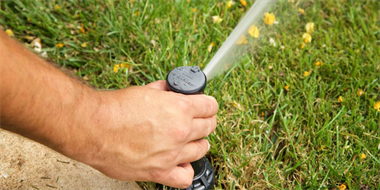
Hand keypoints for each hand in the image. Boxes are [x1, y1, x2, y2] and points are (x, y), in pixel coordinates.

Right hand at [75, 80, 217, 187]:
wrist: (93, 128)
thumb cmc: (115, 109)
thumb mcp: (146, 90)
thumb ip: (165, 92)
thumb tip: (171, 91)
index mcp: (179, 108)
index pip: (210, 106)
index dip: (209, 104)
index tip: (206, 106)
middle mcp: (180, 131)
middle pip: (209, 127)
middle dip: (206, 121)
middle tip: (198, 120)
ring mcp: (172, 154)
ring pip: (201, 149)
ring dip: (198, 143)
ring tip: (190, 140)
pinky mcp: (159, 172)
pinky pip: (185, 177)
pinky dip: (186, 170)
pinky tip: (180, 162)